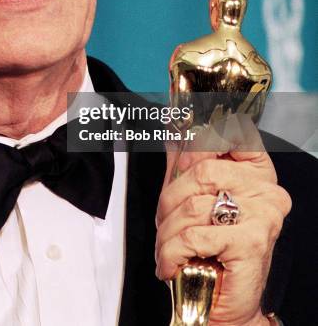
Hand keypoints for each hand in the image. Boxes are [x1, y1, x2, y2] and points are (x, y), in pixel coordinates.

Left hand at [155, 138, 291, 324]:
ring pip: (193, 205)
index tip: (185, 157)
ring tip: (167, 247)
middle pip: (201, 171)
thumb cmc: (208, 248)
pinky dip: (172, 251)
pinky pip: (194, 235)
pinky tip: (171, 263)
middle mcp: (266, 190)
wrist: (220, 301)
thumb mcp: (193, 196)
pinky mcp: (252, 242)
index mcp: (256, 171)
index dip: (203, 140)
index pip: (235, 133)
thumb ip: (185, 161)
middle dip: (169, 198)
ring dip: (167, 230)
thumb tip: (172, 128)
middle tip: (164, 221)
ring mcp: (263, 215)